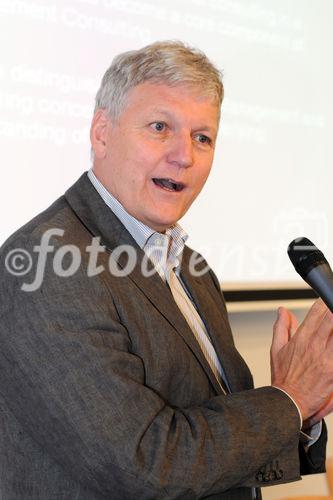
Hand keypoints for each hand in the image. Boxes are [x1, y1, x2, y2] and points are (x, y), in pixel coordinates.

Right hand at [271, 299, 332, 422]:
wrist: (288, 403)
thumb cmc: (283, 379)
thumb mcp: (277, 349)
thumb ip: (281, 327)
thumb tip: (283, 311)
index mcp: (301, 339)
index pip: (316, 312)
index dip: (323, 302)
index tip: (326, 299)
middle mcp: (314, 346)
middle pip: (330, 319)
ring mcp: (326, 357)